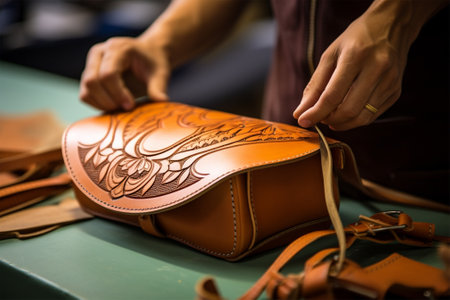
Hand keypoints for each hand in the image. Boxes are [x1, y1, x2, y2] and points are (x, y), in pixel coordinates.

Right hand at [79, 36, 169, 111]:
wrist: (148, 54)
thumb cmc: (154, 62)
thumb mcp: (160, 73)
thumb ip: (158, 87)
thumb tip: (162, 101)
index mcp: (117, 48)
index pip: (108, 74)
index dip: (118, 93)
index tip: (131, 105)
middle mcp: (99, 52)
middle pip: (92, 81)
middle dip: (109, 100)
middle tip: (127, 108)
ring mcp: (91, 63)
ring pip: (86, 90)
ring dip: (102, 104)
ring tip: (121, 107)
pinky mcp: (88, 75)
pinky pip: (85, 95)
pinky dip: (97, 105)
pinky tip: (114, 105)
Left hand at [293, 0, 426, 130]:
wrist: (391, 25)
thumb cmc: (355, 40)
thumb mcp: (330, 55)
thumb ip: (314, 86)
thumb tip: (300, 113)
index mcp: (356, 55)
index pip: (333, 95)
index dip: (316, 112)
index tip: (303, 121)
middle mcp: (376, 68)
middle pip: (349, 110)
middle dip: (329, 120)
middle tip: (319, 118)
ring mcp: (390, 81)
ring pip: (362, 117)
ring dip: (342, 123)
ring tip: (331, 117)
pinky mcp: (396, 90)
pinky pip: (373, 115)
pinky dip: (356, 119)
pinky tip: (347, 112)